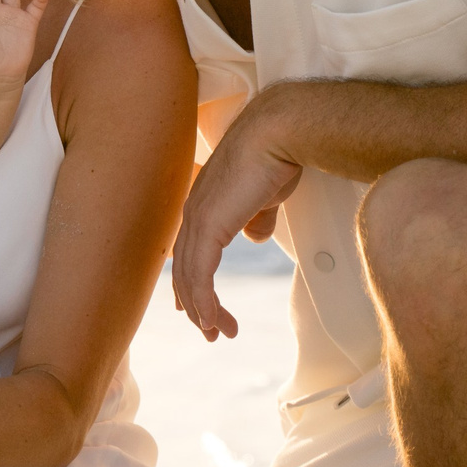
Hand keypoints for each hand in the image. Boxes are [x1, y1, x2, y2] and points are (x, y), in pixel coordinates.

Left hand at [169, 95, 304, 340]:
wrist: (282, 132)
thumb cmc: (279, 155)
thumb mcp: (267, 195)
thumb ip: (256, 218)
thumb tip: (254, 236)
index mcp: (204, 202)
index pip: (188, 250)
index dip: (190, 282)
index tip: (195, 309)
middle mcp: (193, 210)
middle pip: (184, 268)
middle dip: (196, 305)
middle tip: (210, 333)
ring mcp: (196, 217)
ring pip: (189, 277)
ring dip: (203, 311)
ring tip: (217, 334)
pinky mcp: (208, 226)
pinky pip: (200, 275)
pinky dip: (204, 302)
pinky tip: (213, 321)